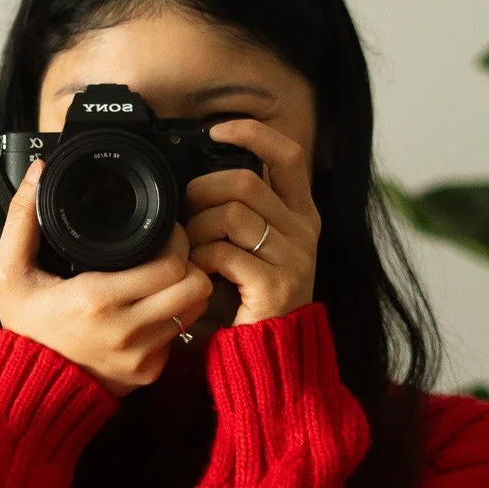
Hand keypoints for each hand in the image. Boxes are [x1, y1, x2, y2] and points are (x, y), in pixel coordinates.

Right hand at [0, 159, 215, 397]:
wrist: (28, 391)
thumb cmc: (23, 329)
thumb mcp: (8, 273)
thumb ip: (22, 219)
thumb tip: (39, 173)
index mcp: (95, 299)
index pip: (171, 263)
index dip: (177, 241)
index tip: (166, 231)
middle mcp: (125, 331)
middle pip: (195, 285)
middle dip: (190, 262)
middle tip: (172, 251)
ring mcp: (142, 356)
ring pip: (195, 310)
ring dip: (187, 289)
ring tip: (165, 277)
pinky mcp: (149, 373)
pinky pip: (181, 336)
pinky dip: (173, 318)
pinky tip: (152, 308)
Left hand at [181, 118, 320, 326]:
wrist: (269, 356)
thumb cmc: (248, 300)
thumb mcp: (251, 248)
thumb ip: (238, 213)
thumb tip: (198, 176)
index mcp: (300, 215)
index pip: (288, 155)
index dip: (253, 134)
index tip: (216, 130)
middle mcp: (304, 232)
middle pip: (244, 182)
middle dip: (201, 192)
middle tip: (184, 216)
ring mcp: (294, 258)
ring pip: (231, 213)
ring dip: (197, 229)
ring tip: (190, 251)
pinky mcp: (276, 286)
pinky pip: (224, 253)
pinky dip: (201, 259)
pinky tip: (199, 273)